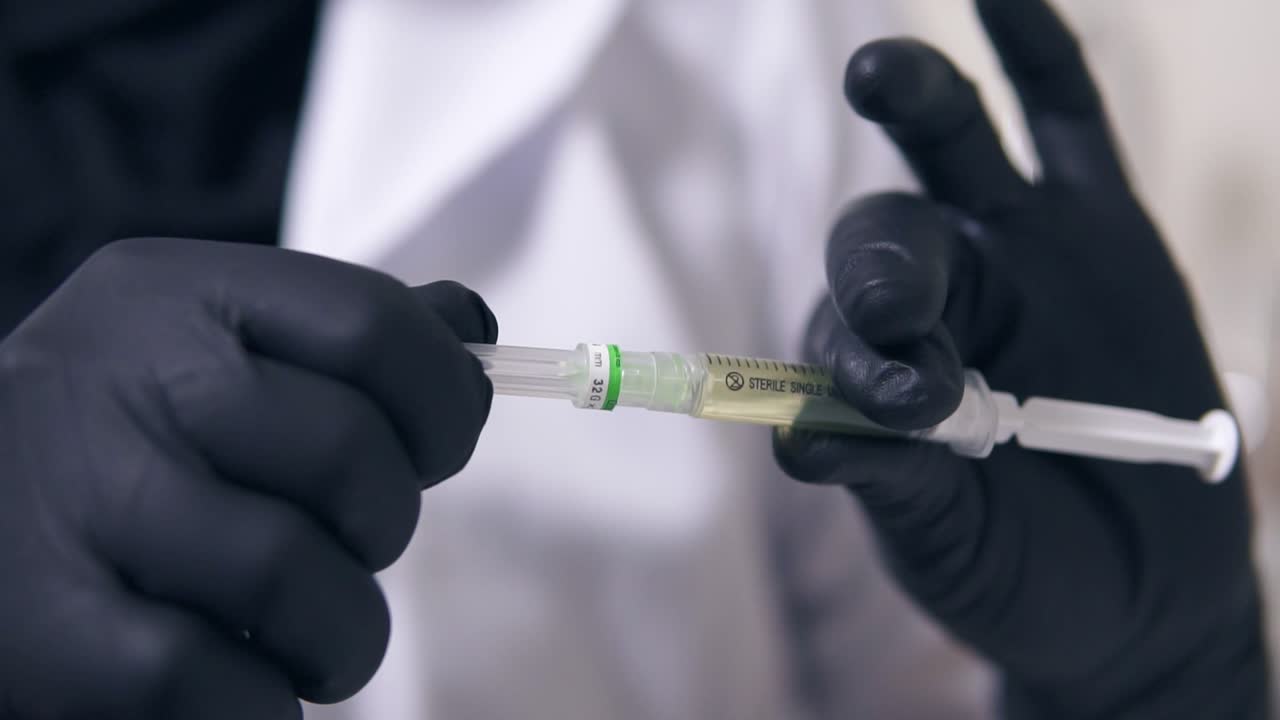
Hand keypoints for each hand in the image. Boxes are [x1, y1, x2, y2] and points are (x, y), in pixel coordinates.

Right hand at [0, 238, 495, 717]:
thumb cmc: (128, 435)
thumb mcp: (212, 342)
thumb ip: (345, 335)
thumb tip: (469, 327)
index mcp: (179, 294)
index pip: (377, 325)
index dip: (444, 401)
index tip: (435, 447)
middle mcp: (122, 378)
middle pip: (350, 454)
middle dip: (385, 521)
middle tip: (349, 545)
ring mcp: (81, 503)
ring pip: (295, 577)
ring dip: (342, 631)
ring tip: (313, 634)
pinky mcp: (52, 633)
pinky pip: (218, 685)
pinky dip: (267, 702)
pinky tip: (249, 680)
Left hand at [774, 1, 1268, 716]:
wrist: (1136, 592)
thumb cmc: (1017, 567)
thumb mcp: (945, 547)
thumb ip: (887, 487)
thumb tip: (800, 439)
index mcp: (871, 370)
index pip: (834, 331)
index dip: (855, 356)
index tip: (901, 409)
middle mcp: (931, 296)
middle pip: (882, 238)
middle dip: (885, 272)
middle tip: (900, 323)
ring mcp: (1013, 250)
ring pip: (948, 156)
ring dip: (912, 105)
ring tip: (876, 75)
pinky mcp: (1101, 226)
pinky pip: (1064, 122)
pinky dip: (1034, 57)